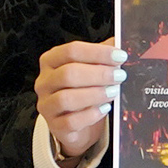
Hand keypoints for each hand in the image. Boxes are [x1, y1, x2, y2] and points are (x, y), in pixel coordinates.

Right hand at [34, 41, 126, 165]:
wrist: (76, 123)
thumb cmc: (83, 89)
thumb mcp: (90, 68)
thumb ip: (103, 54)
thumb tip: (122, 41)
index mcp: (51, 61)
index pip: (71, 51)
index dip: (97, 52)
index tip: (120, 56)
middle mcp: (44, 82)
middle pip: (68, 74)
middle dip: (98, 74)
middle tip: (120, 75)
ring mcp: (46, 105)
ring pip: (66, 98)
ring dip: (94, 94)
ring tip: (114, 91)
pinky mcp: (54, 126)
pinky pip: (70, 122)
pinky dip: (90, 115)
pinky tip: (105, 108)